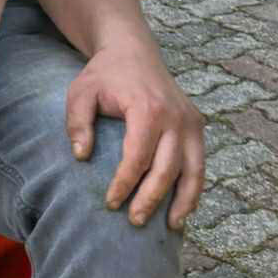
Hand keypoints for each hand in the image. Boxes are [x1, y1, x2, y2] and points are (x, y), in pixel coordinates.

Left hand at [65, 30, 204, 230]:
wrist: (132, 51)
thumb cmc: (104, 75)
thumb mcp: (80, 92)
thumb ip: (77, 123)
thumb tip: (81, 157)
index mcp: (148, 109)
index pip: (138, 157)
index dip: (124, 184)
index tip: (110, 203)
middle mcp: (175, 117)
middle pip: (167, 168)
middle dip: (151, 198)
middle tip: (134, 221)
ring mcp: (190, 121)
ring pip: (193, 169)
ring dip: (183, 201)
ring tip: (172, 227)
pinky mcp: (196, 124)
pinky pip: (200, 162)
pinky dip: (195, 187)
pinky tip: (185, 208)